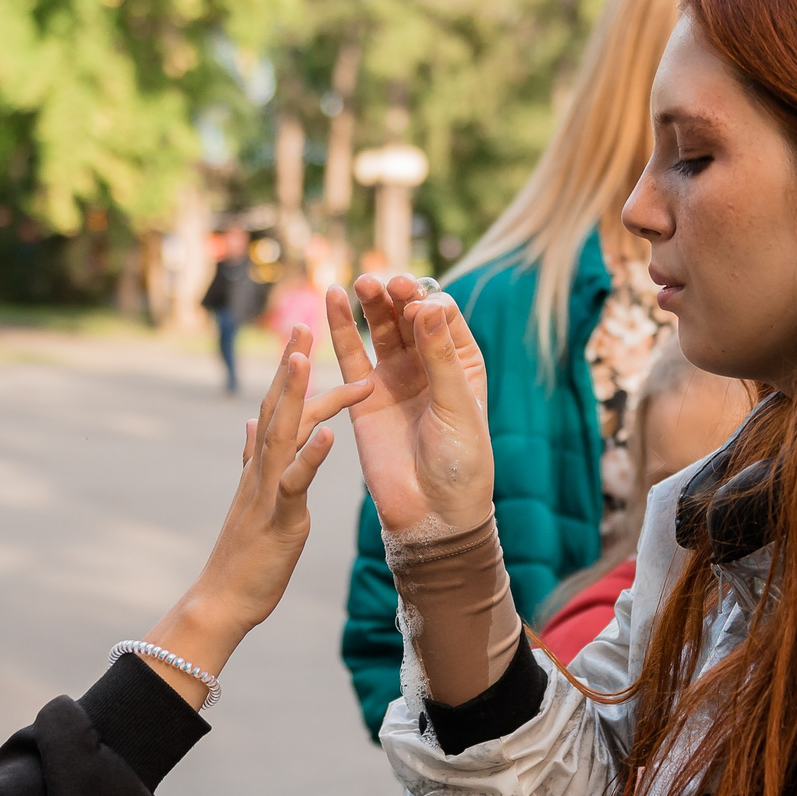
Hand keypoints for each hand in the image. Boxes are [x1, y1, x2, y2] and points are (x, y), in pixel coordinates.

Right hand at [137, 326, 368, 705]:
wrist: (224, 599)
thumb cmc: (245, 553)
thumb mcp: (253, 496)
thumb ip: (253, 457)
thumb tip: (251, 423)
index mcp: (262, 463)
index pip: (277, 407)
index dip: (289, 370)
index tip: (304, 334)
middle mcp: (261, 468)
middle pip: (276, 407)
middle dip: (291, 364)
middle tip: (305, 322)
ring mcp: (266, 490)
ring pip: (280, 434)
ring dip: (292, 395)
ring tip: (305, 358)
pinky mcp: (279, 518)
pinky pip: (294, 483)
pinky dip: (310, 457)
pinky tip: (329, 435)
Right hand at [326, 275, 494, 543]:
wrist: (432, 511)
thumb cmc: (461, 462)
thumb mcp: (457, 406)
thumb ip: (440, 357)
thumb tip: (424, 306)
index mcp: (462, 361)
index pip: (442, 316)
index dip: (428, 305)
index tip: (421, 311)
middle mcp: (428, 364)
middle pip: (409, 316)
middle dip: (398, 296)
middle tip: (386, 284)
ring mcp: (395, 378)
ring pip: (381, 330)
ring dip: (372, 304)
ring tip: (361, 284)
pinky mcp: (365, 396)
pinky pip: (351, 356)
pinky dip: (342, 328)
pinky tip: (334, 299)